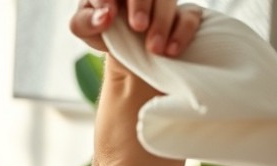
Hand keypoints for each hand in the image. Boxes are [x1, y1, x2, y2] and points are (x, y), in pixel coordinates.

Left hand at [71, 0, 202, 56]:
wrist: (128, 50)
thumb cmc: (103, 32)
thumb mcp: (84, 29)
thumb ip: (85, 22)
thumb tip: (104, 16)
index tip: (109, 16)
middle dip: (141, 5)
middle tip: (138, 27)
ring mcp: (164, 0)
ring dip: (163, 22)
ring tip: (154, 48)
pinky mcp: (185, 13)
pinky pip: (191, 15)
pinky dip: (183, 32)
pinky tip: (171, 50)